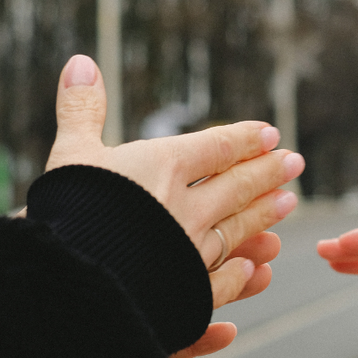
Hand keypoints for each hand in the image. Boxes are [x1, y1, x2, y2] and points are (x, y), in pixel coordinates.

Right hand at [47, 55, 304, 355]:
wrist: (66, 283)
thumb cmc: (62, 213)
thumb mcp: (69, 154)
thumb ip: (81, 109)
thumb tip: (81, 61)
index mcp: (164, 167)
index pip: (216, 148)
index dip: (244, 139)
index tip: (269, 134)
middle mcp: (186, 208)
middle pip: (236, 186)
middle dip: (267, 172)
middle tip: (295, 163)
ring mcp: (190, 254)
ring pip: (238, 230)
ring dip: (264, 215)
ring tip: (289, 202)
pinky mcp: (185, 295)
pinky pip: (221, 283)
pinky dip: (240, 275)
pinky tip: (255, 271)